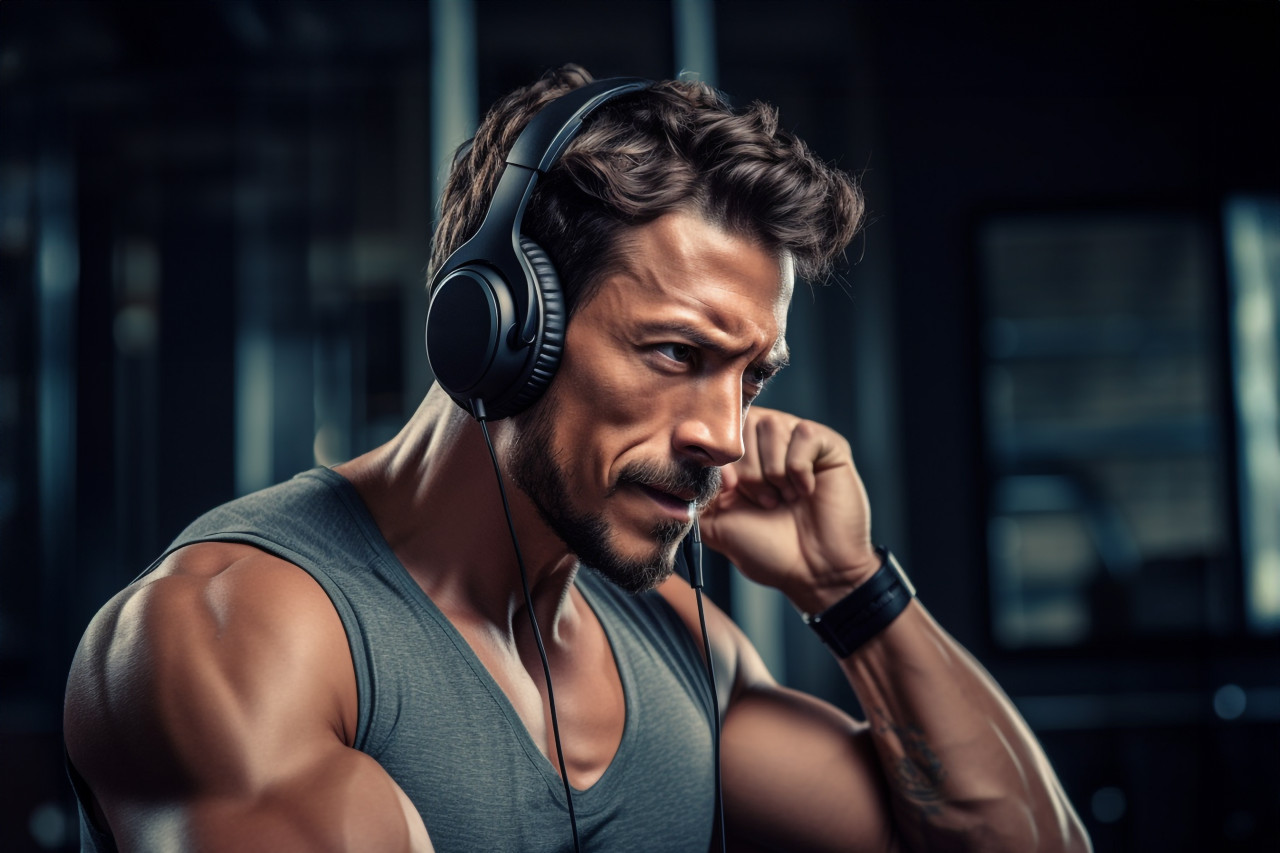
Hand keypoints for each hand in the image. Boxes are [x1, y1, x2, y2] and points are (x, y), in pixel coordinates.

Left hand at [698, 407, 880, 612]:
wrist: (813, 573)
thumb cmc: (768, 550)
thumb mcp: (716, 524)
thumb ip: (694, 494)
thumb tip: (676, 467)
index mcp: (740, 460)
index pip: (719, 429)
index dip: (720, 459)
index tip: (729, 491)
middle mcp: (767, 445)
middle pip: (744, 423)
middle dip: (748, 469)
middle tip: (764, 503)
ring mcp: (797, 443)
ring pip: (772, 425)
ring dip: (774, 471)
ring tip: (784, 498)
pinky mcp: (827, 446)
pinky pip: (803, 434)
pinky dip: (799, 468)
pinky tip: (806, 491)